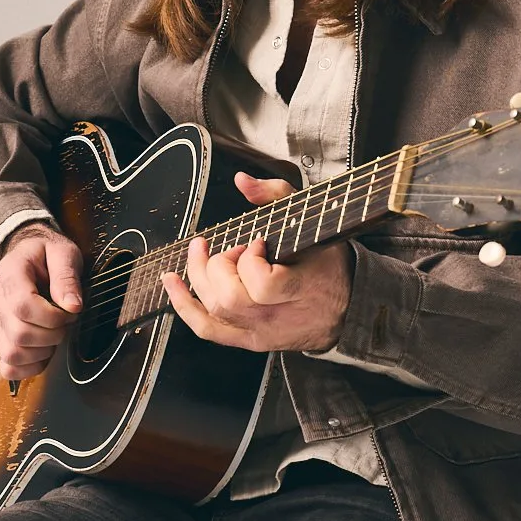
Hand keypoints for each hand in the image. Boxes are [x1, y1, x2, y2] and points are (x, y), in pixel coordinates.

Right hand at [0, 226, 82, 378]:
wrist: (28, 255)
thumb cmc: (45, 254)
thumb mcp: (62, 252)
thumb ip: (67, 276)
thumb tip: (72, 305)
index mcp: (10, 274)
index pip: (22, 305)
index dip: (51, 316)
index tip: (68, 312)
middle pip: (19, 333)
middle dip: (53, 334)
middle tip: (66, 322)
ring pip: (13, 353)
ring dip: (43, 351)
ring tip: (54, 334)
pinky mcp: (1, 337)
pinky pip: (8, 366)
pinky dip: (30, 366)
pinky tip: (44, 351)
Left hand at [161, 174, 352, 352]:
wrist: (347, 309)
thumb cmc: (329, 265)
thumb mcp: (313, 221)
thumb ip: (277, 196)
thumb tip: (242, 181)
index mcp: (300, 289)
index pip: (263, 284)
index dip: (252, 260)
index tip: (260, 242)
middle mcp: (277, 316)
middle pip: (230, 298)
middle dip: (221, 265)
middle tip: (235, 249)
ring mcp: (261, 331)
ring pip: (215, 310)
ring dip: (200, 277)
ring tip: (202, 254)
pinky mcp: (249, 340)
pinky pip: (207, 330)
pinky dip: (184, 306)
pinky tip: (172, 283)